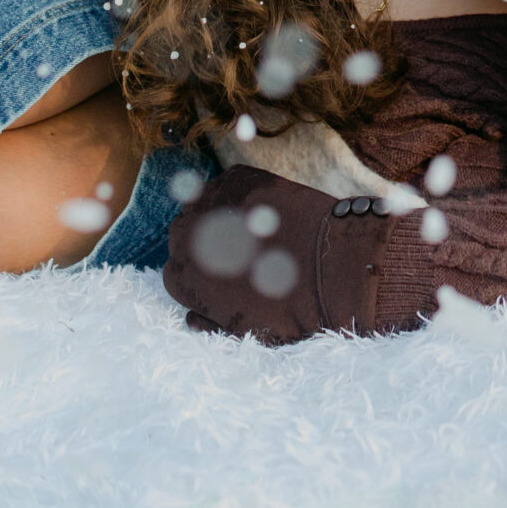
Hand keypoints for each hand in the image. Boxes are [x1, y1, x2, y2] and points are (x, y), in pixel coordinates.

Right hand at [165, 165, 389, 342]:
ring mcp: (209, 203)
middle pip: (183, 236)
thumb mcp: (245, 330)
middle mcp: (185, 238)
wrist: (330, 267)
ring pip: (202, 207)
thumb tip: (191, 318)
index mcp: (183, 279)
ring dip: (218, 216)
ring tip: (251, 229)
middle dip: (205, 244)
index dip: (200, 277)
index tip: (222, 277)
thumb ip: (210, 322)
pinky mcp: (235, 177)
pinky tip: (265, 210)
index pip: (176, 274)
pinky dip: (241, 196)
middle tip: (238, 251)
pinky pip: (227, 185)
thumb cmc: (290, 307)